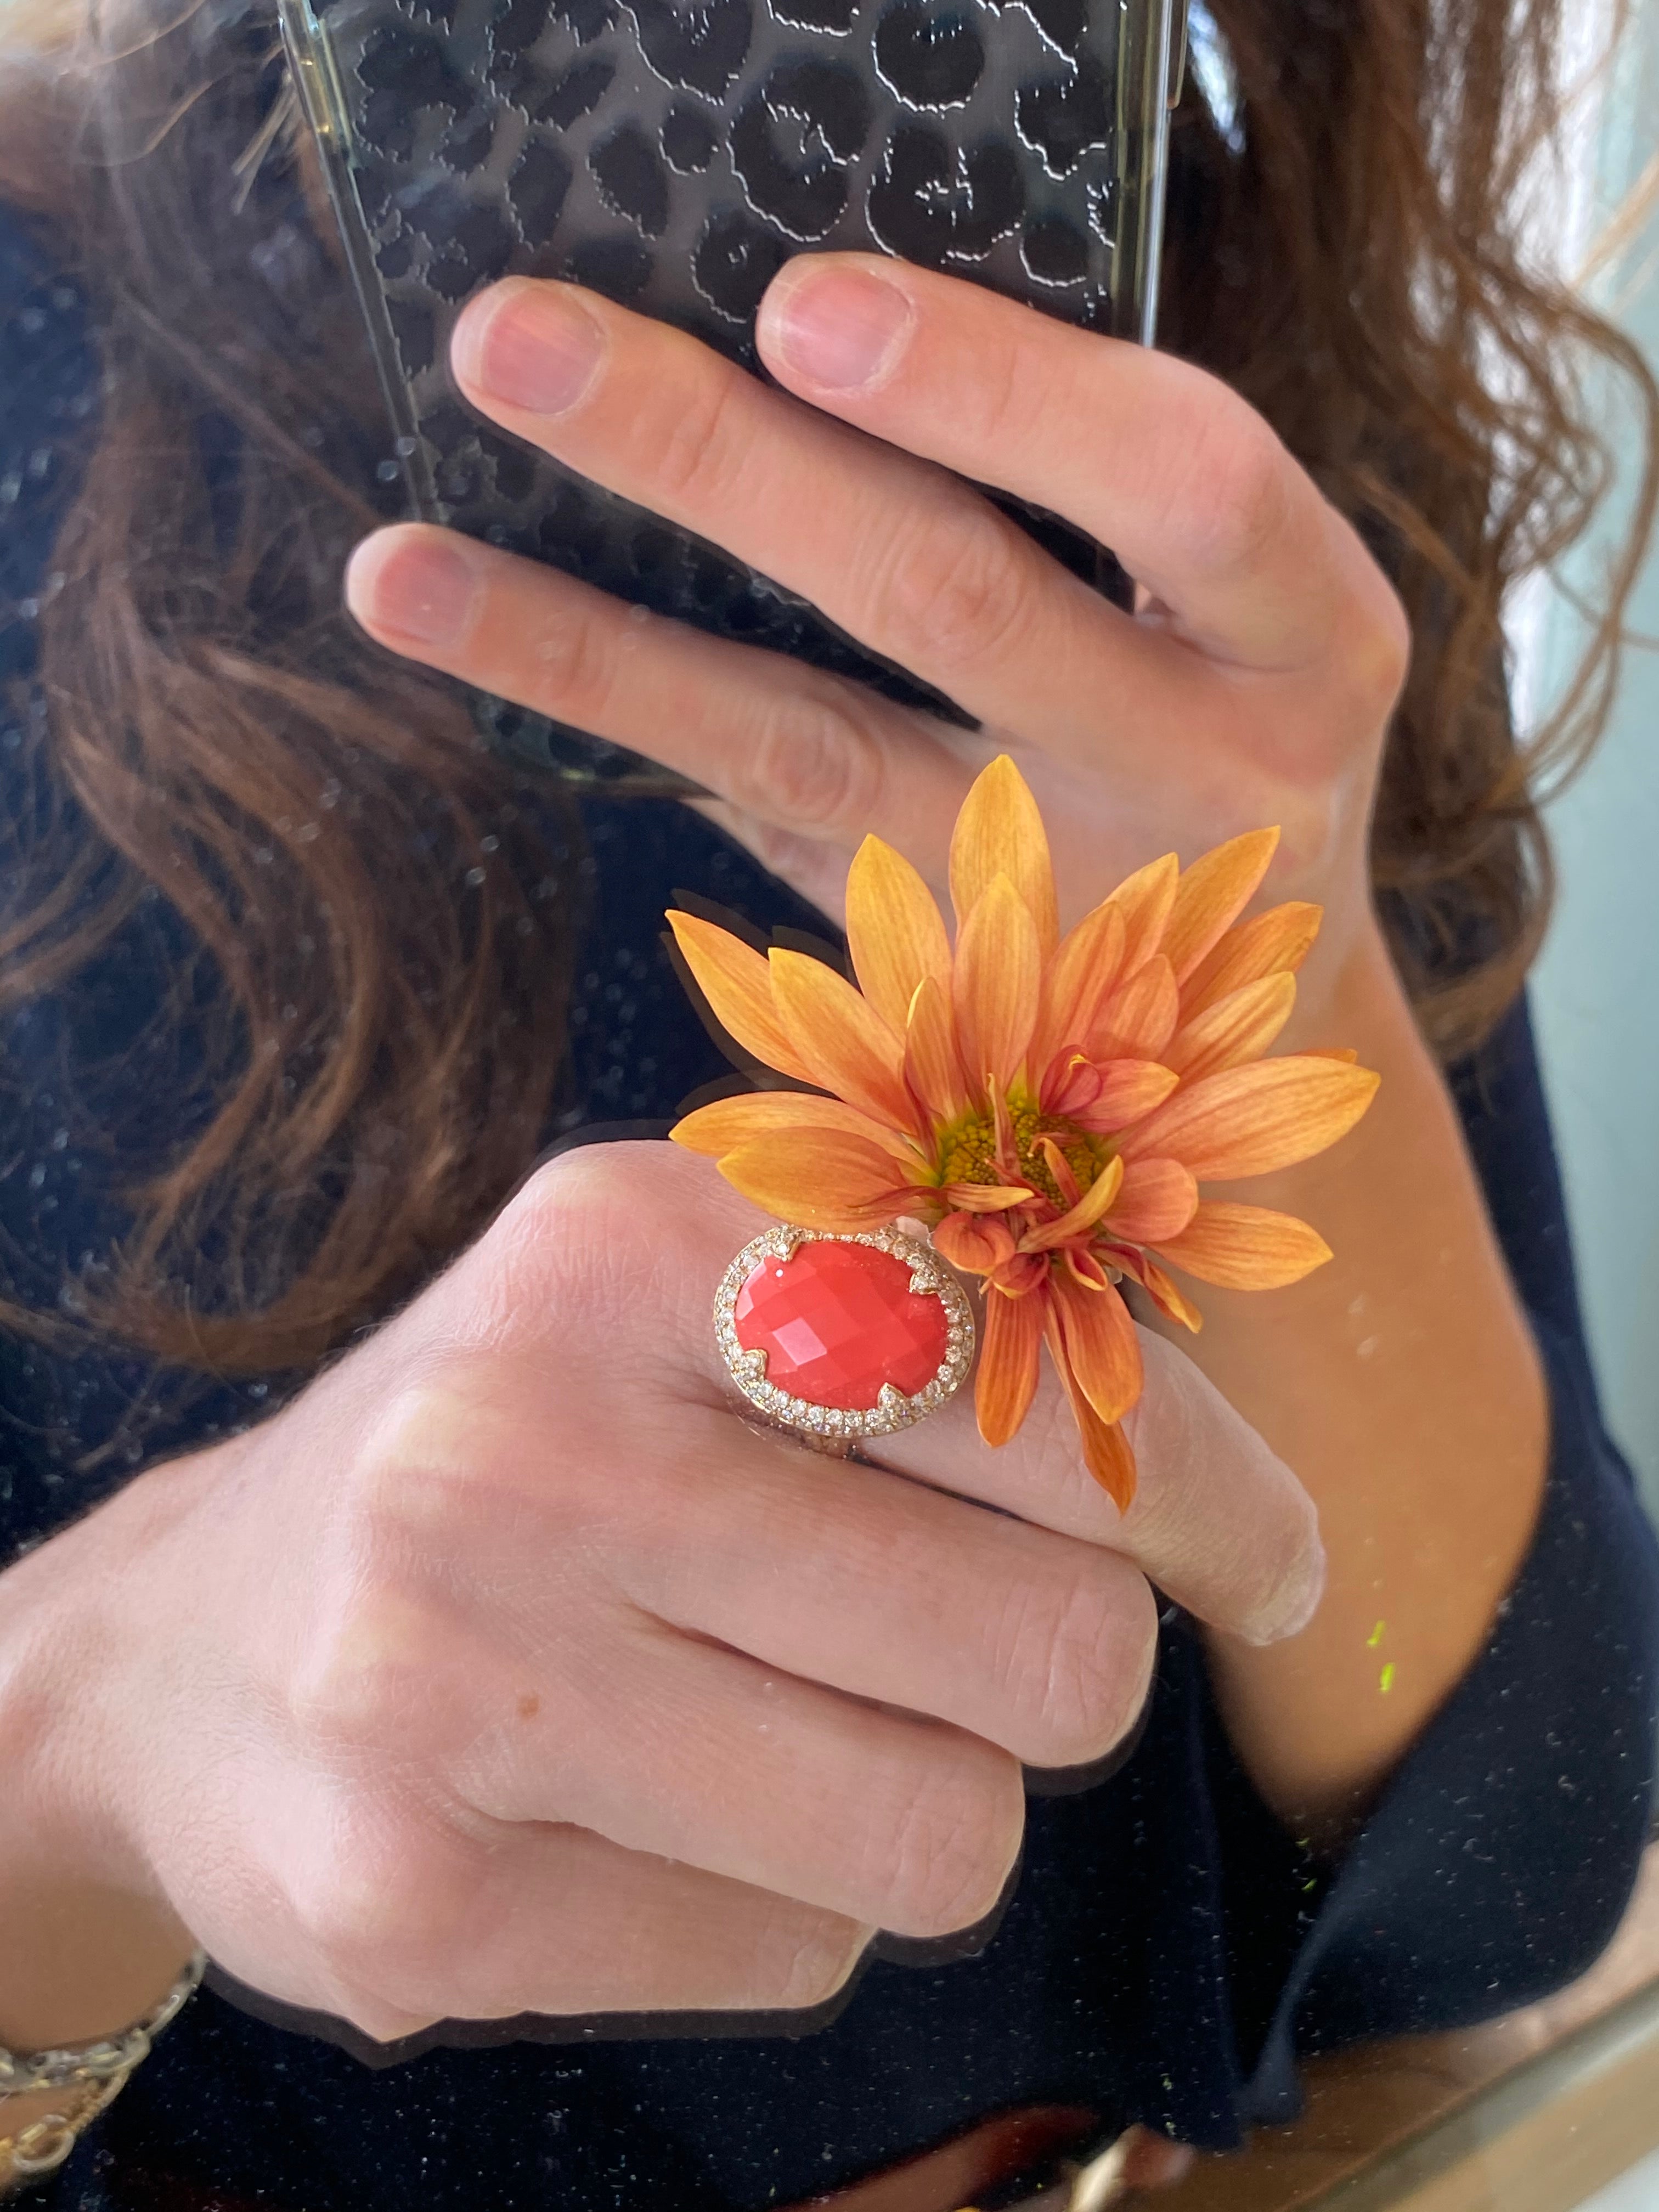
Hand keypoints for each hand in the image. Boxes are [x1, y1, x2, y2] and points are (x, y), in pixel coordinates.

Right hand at [0, 1145, 1318, 2042]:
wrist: (176, 1644)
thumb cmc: (507, 1451)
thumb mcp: (669, 1303)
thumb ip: (915, 1342)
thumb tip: (1211, 1492)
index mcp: (623, 1243)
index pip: (1034, 1377)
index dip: (1204, 1491)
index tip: (1260, 1566)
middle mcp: (527, 1442)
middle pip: (1051, 1651)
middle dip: (1063, 1680)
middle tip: (983, 1664)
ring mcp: (460, 1687)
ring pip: (944, 1842)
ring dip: (915, 1807)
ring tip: (772, 1736)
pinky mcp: (420, 1905)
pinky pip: (792, 1961)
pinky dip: (768, 1905)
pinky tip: (627, 1821)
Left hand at [344, 255, 1408, 1014]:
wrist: (1252, 1025)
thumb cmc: (1226, 728)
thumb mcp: (1236, 606)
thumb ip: (1084, 496)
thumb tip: (794, 338)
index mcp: (1312, 637)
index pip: (1181, 483)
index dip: (993, 393)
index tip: (797, 310)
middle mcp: (1203, 779)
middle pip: (952, 601)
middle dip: (723, 463)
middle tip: (517, 346)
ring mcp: (1051, 904)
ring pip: (803, 751)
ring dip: (593, 645)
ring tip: (399, 566)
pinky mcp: (933, 978)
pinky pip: (753, 829)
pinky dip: (624, 729)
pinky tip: (484, 647)